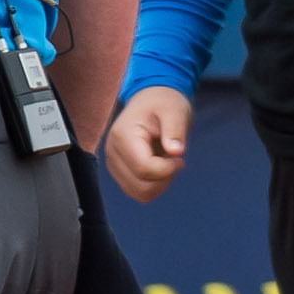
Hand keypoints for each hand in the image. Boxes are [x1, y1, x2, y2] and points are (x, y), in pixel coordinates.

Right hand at [104, 85, 192, 201]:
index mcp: (123, 136)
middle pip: (141, 186)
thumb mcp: (175, 111)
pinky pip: (137, 191)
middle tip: (174, 159)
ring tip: (166, 162)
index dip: (168, 169)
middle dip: (165, 178)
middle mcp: (112, 152)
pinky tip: (159, 167)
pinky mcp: (119, 171)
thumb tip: (176, 152)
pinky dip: (153, 185)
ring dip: (160, 183)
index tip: (180, 157)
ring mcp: (113, 163)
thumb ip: (175, 130)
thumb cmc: (163, 103)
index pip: (144, 169)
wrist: (151, 100)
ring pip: (139, 193)